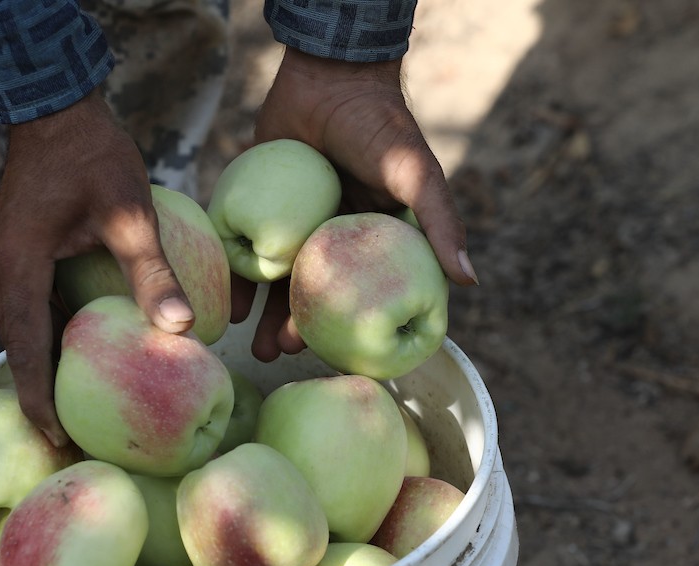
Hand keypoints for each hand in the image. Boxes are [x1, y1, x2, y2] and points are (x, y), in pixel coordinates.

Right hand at [0, 90, 193, 446]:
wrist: (55, 106)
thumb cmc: (93, 154)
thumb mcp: (129, 211)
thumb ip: (151, 269)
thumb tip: (180, 329)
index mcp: (18, 271)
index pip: (25, 353)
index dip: (40, 401)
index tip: (58, 443)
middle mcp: (3, 275)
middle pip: (20, 352)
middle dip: (44, 399)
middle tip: (73, 446)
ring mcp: (9, 266)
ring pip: (26, 335)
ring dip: (47, 373)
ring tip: (78, 417)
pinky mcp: (22, 258)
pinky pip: (34, 312)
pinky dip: (53, 343)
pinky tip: (84, 362)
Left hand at [236, 48, 474, 362]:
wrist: (330, 74)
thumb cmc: (381, 126)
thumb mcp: (416, 175)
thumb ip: (440, 223)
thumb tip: (470, 281)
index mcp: (372, 240)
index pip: (364, 295)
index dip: (353, 327)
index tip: (340, 357)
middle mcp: (333, 239)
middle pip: (315, 294)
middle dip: (297, 329)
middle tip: (277, 355)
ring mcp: (294, 224)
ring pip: (277, 279)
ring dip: (264, 314)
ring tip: (250, 346)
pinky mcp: (261, 206)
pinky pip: (246, 246)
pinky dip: (237, 274)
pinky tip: (229, 303)